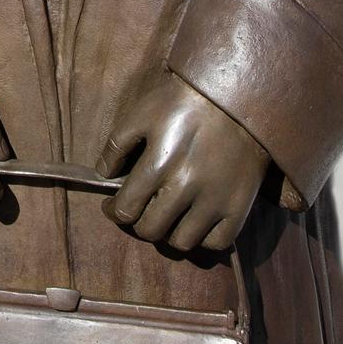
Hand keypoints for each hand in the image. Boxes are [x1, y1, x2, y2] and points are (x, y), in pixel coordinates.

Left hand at [100, 73, 267, 253]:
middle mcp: (186, 187)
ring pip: (182, 242)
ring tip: (166, 217)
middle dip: (137, 223)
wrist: (236, 100)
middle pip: (151, 230)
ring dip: (168, 234)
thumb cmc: (182, 104)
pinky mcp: (239, 208)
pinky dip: (202, 239)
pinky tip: (194, 222)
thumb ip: (116, 146)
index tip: (112, 207)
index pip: (126, 209)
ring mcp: (215, 200)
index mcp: (158, 163)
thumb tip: (102, 175)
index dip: (113, 212)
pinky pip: (216, 243)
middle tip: (138, 212)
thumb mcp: (140, 114)